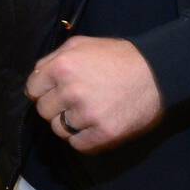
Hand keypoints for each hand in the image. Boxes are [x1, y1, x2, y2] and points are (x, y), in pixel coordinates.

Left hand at [25, 36, 163, 153]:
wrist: (158, 73)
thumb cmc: (119, 57)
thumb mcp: (82, 44)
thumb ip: (53, 58)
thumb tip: (35, 78)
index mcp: (62, 66)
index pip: (32, 89)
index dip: (44, 89)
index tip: (59, 88)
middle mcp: (71, 91)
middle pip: (44, 111)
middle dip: (57, 106)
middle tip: (78, 98)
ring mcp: (87, 115)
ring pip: (59, 130)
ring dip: (70, 123)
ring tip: (90, 110)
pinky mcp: (102, 134)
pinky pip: (77, 144)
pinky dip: (84, 137)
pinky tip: (97, 123)